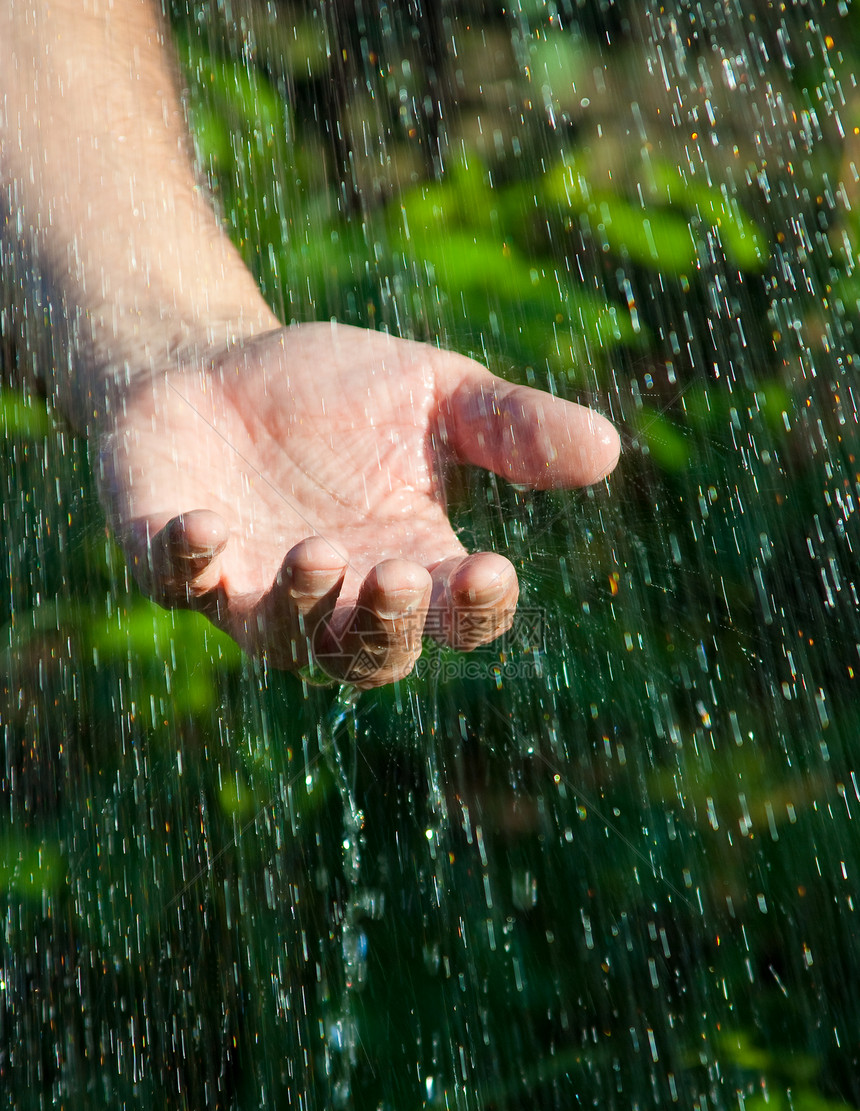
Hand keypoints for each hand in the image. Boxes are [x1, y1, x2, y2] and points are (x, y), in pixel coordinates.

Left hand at [100, 322, 619, 687]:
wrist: (213, 363)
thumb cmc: (333, 393)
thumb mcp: (437, 394)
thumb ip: (512, 427)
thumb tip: (607, 449)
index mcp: (412, 565)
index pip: (459, 617)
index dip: (478, 608)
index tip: (491, 568)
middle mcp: (337, 599)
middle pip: (374, 654)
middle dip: (388, 624)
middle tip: (398, 574)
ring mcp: (252, 589)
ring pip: (285, 641)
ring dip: (303, 606)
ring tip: (319, 553)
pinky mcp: (174, 562)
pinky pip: (181, 586)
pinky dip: (190, 565)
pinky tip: (204, 526)